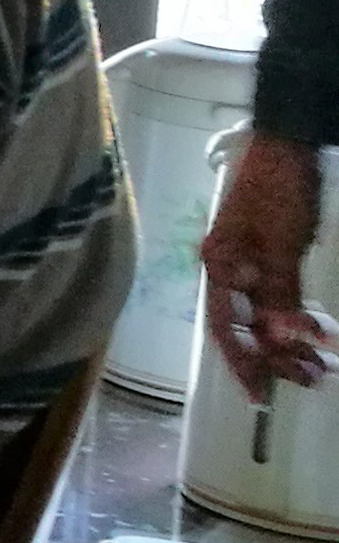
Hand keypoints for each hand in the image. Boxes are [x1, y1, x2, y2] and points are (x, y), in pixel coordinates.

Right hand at [206, 129, 329, 400]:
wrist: (287, 145)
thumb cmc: (277, 191)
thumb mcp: (281, 243)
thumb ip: (279, 292)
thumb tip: (282, 338)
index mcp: (219, 267)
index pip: (225, 327)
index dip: (243, 363)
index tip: (261, 397)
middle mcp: (226, 270)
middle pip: (245, 327)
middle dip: (277, 358)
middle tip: (314, 380)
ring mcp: (246, 263)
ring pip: (264, 315)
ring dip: (290, 343)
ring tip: (322, 367)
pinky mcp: (267, 256)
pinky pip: (277, 300)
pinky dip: (296, 320)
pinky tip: (315, 333)